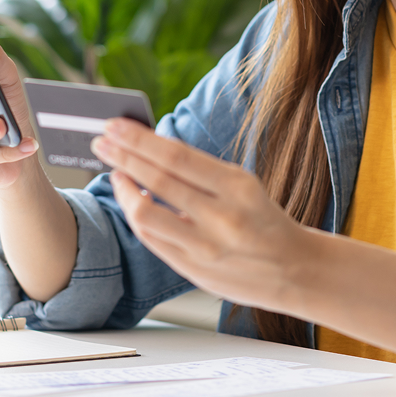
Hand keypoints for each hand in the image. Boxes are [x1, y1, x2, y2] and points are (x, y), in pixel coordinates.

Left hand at [92, 119, 308, 310]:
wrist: (294, 269)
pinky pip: (153, 240)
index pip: (177, 156)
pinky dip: (137, 216)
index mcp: (238, 186)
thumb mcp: (244, 185)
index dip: (140, 140)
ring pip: (147, 214)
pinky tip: (131, 200)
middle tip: (101, 140)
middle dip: (123, 157)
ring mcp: (206, 247)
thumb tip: (152, 147)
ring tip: (114, 171)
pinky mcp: (194, 270)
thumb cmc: (264, 220)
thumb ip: (200, 171)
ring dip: (123, 189)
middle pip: (158, 180)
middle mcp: (221, 216)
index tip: (116, 126)